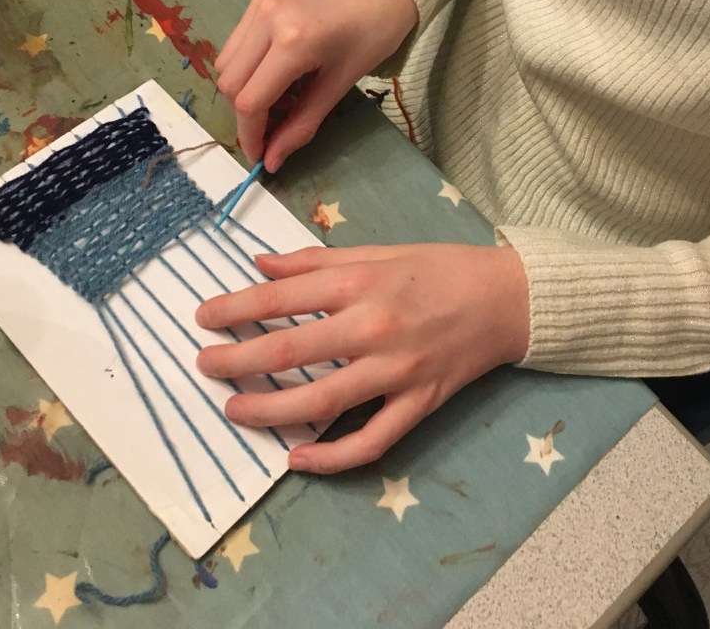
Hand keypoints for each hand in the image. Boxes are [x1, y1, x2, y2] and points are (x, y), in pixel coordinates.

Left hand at [196, 242, 528, 472]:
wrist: (506, 298)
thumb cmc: (437, 268)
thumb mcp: (376, 251)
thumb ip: (315, 260)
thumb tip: (259, 263)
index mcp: (360, 283)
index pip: (280, 298)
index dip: (234, 309)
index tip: (203, 318)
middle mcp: (373, 327)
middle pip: (289, 352)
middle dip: (237, 360)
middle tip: (204, 366)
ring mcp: (396, 372)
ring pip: (320, 403)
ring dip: (268, 410)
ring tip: (234, 410)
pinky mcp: (418, 405)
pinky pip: (370, 442)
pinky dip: (331, 458)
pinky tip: (297, 458)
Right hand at [216, 0, 417, 170]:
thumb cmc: (371, 38)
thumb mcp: (339, 86)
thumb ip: (302, 124)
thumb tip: (271, 161)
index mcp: (293, 41)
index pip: (251, 100)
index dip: (250, 136)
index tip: (260, 157)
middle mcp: (267, 19)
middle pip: (230, 84)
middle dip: (246, 116)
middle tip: (274, 129)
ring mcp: (258, 5)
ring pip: (226, 66)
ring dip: (245, 92)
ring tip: (282, 99)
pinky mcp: (257, 0)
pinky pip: (235, 46)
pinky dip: (248, 70)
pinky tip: (277, 75)